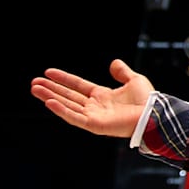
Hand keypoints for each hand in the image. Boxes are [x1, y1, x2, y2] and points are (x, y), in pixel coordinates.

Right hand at [30, 59, 154, 138]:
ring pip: (67, 105)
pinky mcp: (94, 125)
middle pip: (68, 96)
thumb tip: (114, 63)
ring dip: (50, 97)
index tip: (48, 72)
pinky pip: (74, 117)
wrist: (154, 113)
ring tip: (35, 89)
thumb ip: (122, 72)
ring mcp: (93, 116)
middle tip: (34, 83)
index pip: (77, 86)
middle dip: (51, 89)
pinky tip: (49, 102)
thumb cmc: (147, 100)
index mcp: (102, 96)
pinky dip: (61, 110)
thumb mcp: (134, 80)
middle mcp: (95, 106)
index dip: (63, 79)